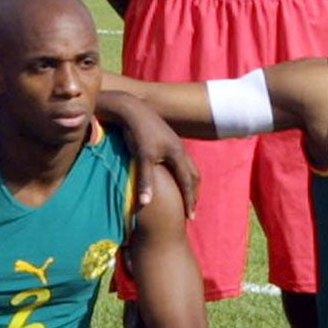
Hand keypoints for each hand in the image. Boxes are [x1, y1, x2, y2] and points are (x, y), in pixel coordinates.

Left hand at [96, 90, 200, 217]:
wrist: (134, 110)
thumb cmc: (137, 134)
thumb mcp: (142, 158)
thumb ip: (145, 181)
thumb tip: (145, 204)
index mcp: (178, 155)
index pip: (188, 183)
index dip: (189, 201)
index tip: (190, 217)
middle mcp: (181, 150)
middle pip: (194, 176)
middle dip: (194, 194)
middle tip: (192, 210)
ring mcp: (176, 144)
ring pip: (189, 167)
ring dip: (190, 183)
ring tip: (187, 196)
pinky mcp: (168, 141)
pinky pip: (181, 161)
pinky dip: (182, 173)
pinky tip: (175, 178)